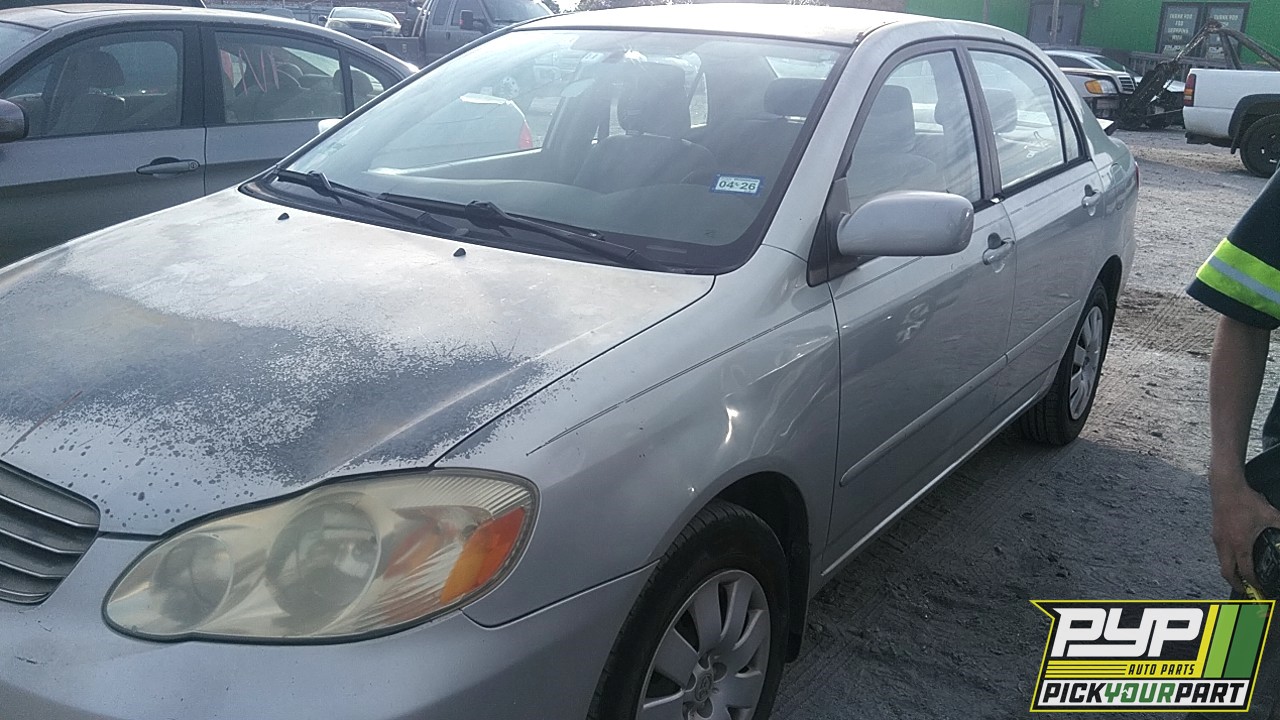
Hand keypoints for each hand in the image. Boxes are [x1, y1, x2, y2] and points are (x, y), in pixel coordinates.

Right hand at [1211, 465, 1279, 591]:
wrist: (1226, 487)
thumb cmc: (1245, 501)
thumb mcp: (1271, 515)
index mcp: (1240, 545)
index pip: (1245, 572)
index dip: (1253, 583)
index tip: (1260, 588)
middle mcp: (1226, 545)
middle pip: (1227, 573)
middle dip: (1237, 584)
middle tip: (1247, 590)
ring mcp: (1218, 539)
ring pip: (1222, 562)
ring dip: (1231, 571)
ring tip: (1242, 575)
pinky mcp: (1215, 533)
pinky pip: (1220, 552)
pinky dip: (1228, 559)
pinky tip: (1237, 555)